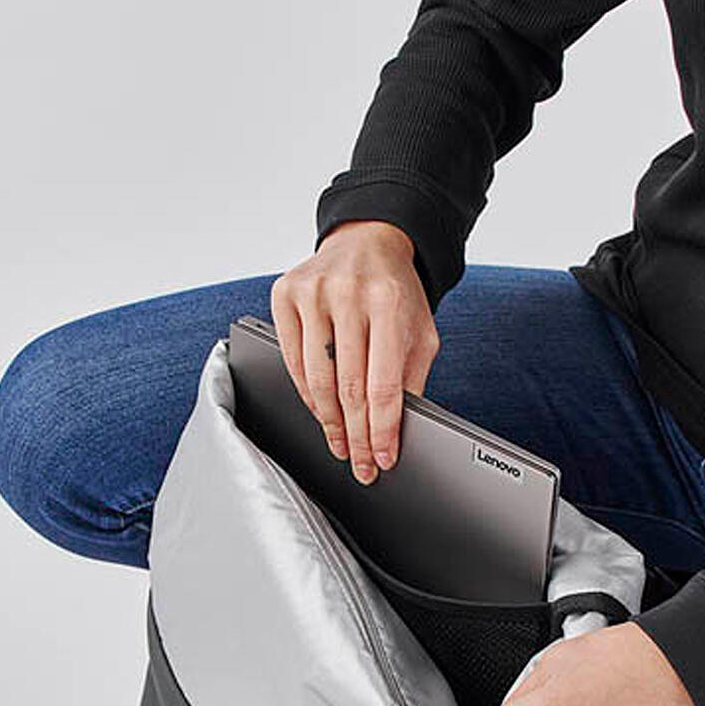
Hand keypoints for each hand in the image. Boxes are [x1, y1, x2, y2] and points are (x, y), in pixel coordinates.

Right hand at [270, 219, 440, 483]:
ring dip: (330, 422)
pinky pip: (293, 361)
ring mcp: (312, 293)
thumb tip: (395, 429)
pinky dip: (307, 394)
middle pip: (349, 388)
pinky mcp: (284, 295)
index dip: (381, 430)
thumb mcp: (420, 330)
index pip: (382, 384)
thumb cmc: (396, 290)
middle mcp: (347, 294)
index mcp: (387, 302)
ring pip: (317, 379)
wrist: (368, 240)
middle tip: (360, 465)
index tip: (381, 459)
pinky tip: (321, 413)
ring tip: (341, 445)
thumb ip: (410, 376)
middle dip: (356, 436)